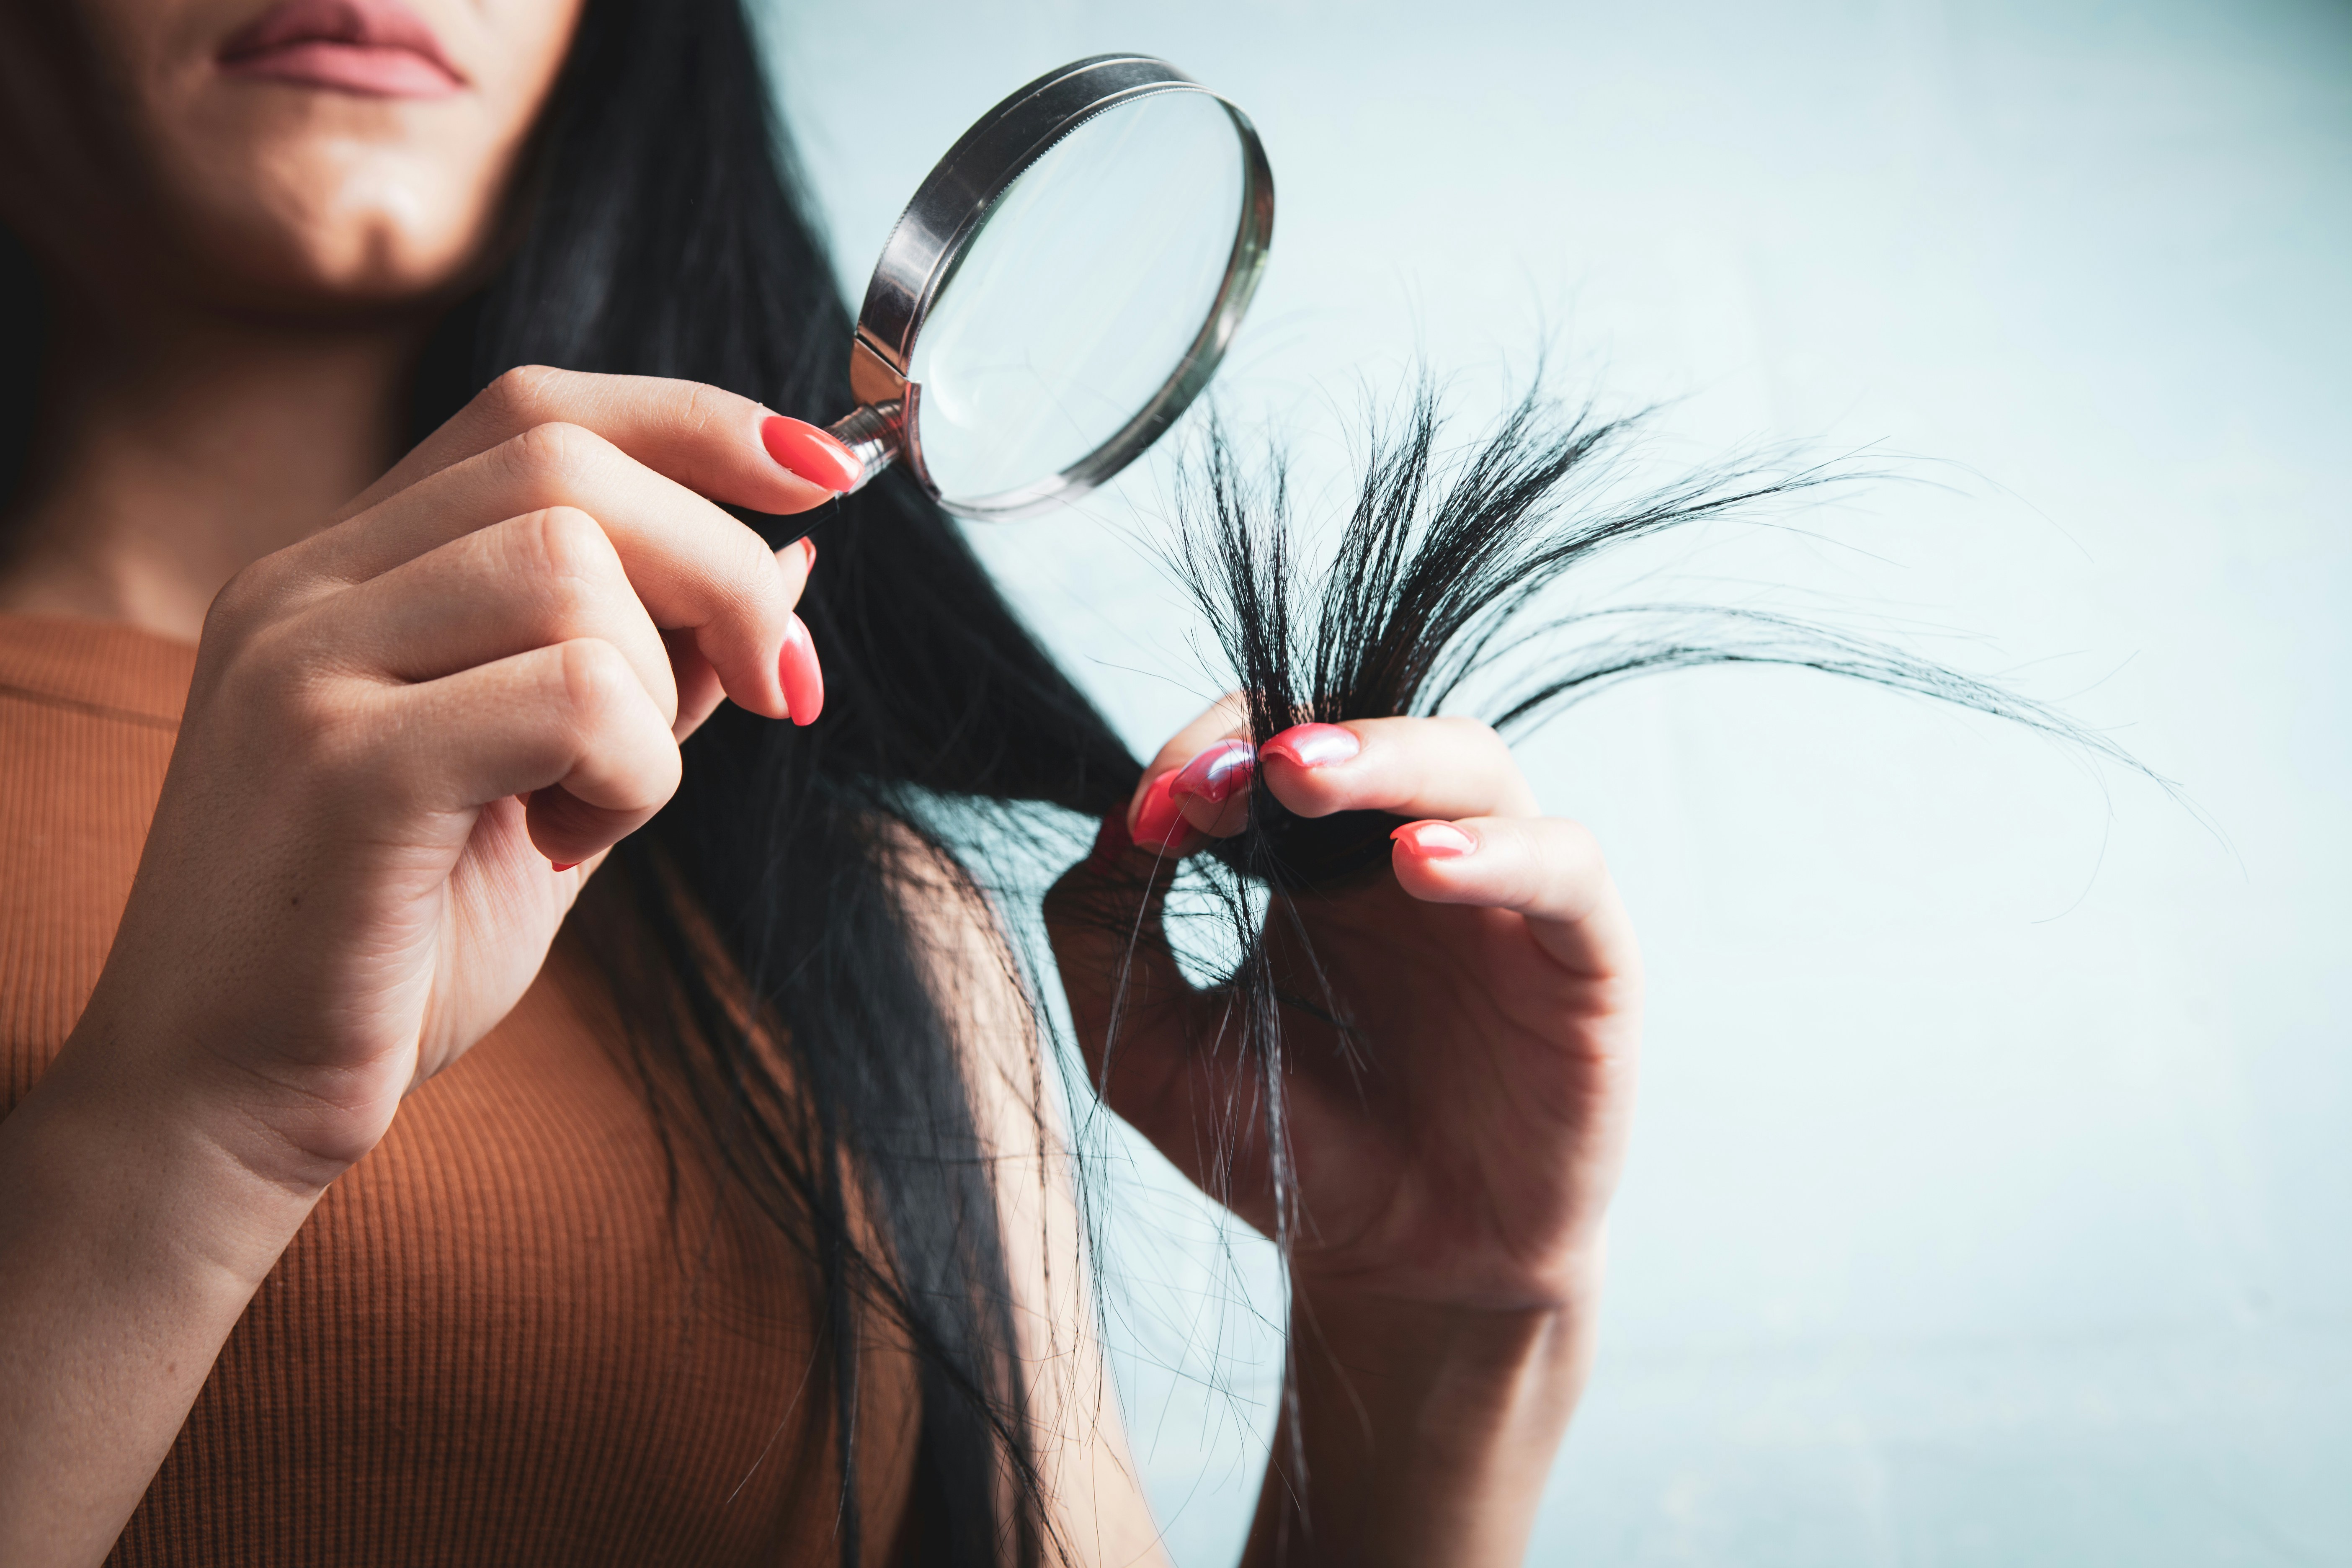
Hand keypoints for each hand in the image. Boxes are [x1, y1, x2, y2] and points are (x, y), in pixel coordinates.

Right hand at [70, 367, 851, 1188]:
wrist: (223, 1103)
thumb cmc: (393, 947)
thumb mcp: (551, 780)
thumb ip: (646, 664)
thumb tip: (786, 555)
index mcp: (346, 569)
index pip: (536, 413)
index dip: (696, 423)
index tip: (820, 471)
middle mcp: (306, 583)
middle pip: (566, 464)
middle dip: (718, 566)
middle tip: (778, 689)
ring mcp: (306, 661)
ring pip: (571, 568)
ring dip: (653, 697)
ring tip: (601, 806)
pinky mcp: (340, 760)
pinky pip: (565, 695)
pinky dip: (626, 773)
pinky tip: (569, 843)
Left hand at [1048, 701, 1642, 1317]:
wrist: (1396, 1274)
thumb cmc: (1286, 1150)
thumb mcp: (1147, 1054)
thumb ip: (1101, 936)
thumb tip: (1108, 825)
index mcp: (1314, 860)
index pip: (1273, 746)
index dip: (1213, 754)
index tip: (1156, 815)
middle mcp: (1410, 855)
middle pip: (1377, 730)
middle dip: (1302, 736)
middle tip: (1242, 768)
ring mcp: (1504, 897)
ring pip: (1475, 766)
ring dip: (1392, 759)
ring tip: (1309, 783)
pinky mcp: (1584, 958)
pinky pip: (1565, 868)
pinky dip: (1499, 851)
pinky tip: (1424, 865)